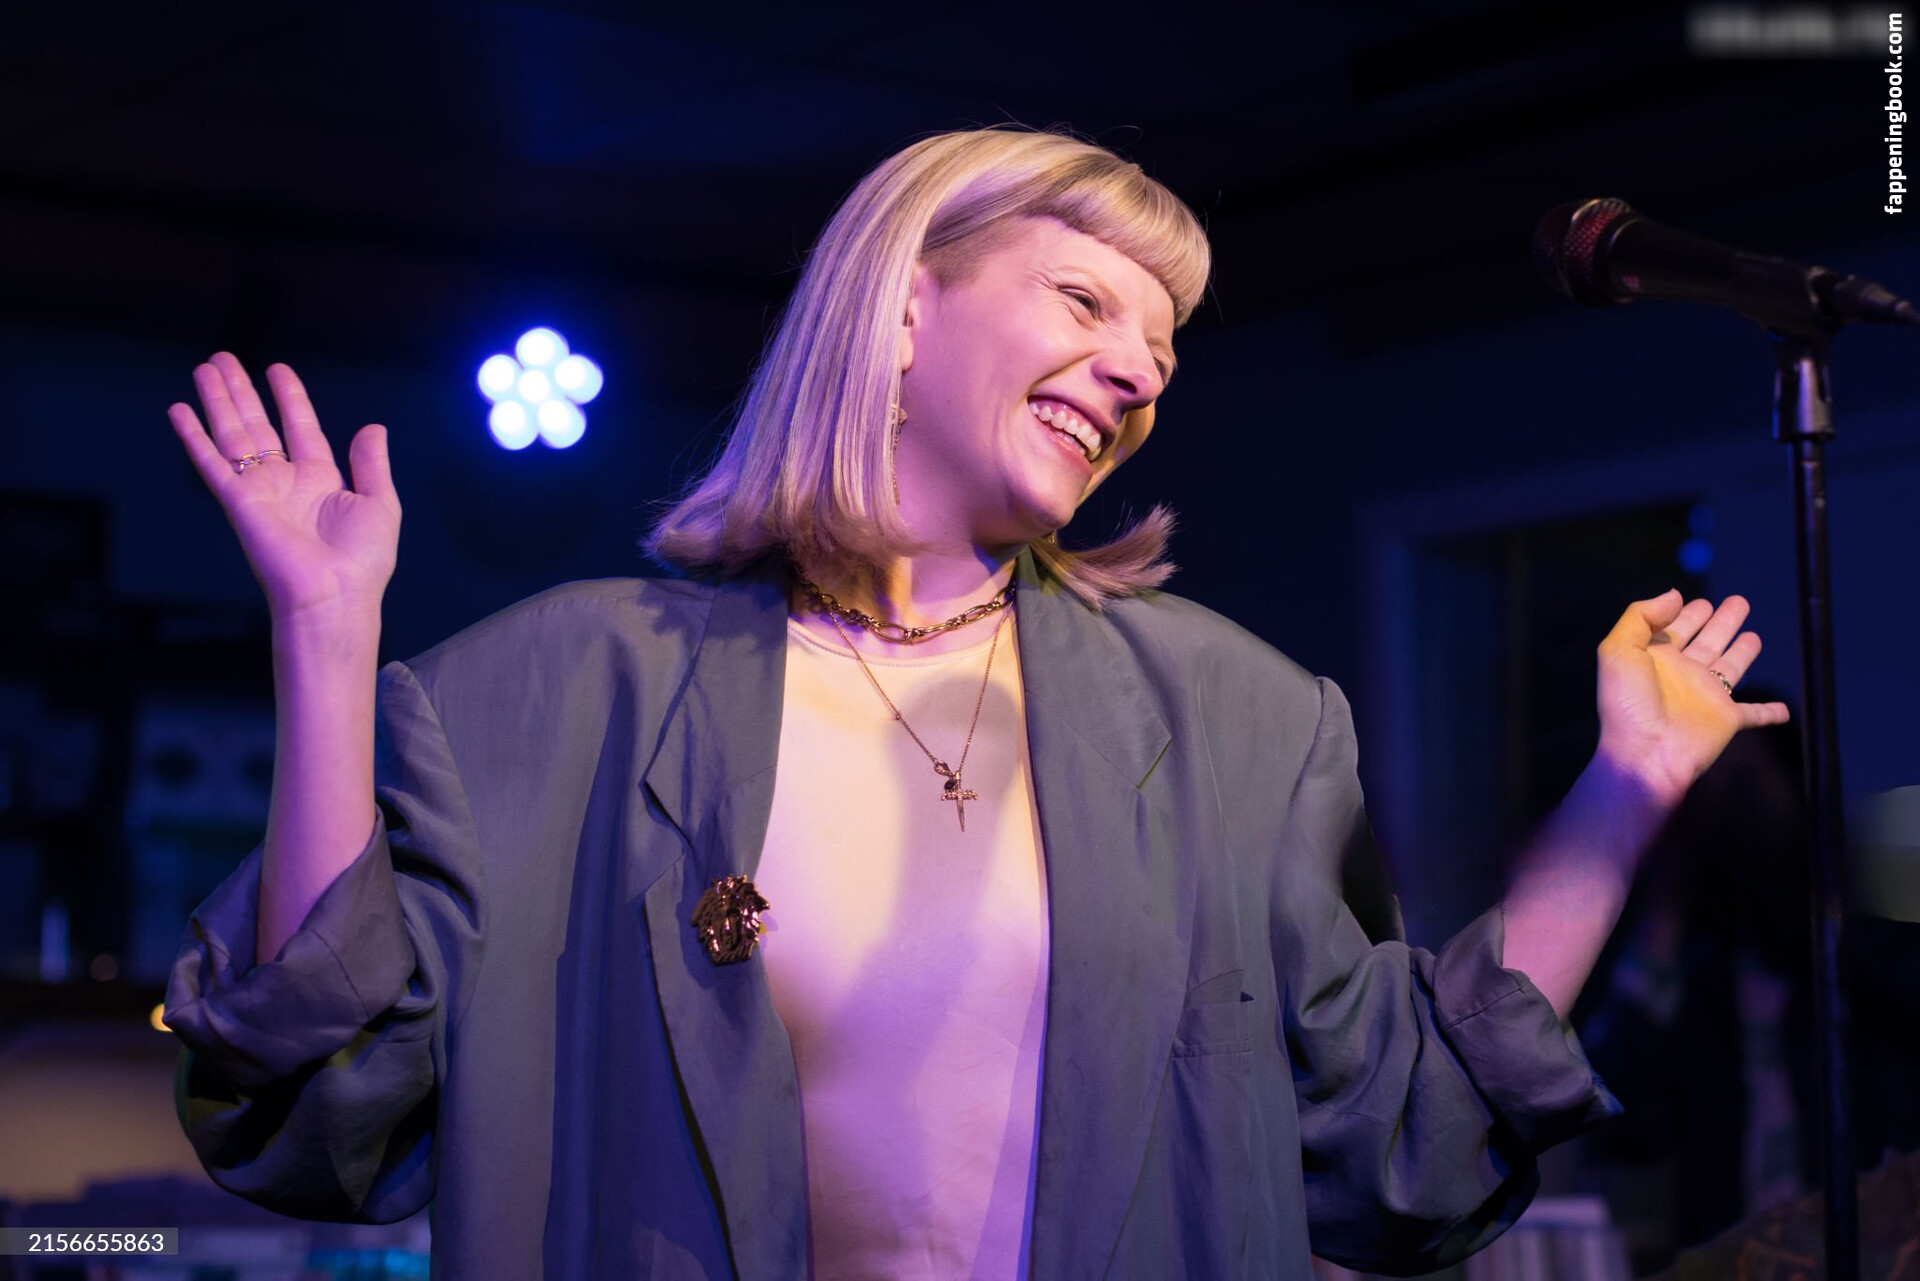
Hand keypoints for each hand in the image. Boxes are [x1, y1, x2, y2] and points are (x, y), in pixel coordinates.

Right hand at [169, 353, 399, 623]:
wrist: (333, 595)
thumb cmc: (362, 561)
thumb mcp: (379, 504)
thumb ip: (371, 464)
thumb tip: (373, 427)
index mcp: (321, 480)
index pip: (301, 428)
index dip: (289, 398)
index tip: (277, 369)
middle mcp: (286, 481)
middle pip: (258, 425)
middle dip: (241, 392)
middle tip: (223, 358)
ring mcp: (258, 490)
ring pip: (233, 435)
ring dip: (218, 401)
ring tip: (205, 368)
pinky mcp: (237, 502)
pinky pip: (211, 463)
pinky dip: (194, 437)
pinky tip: (179, 411)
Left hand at [1595, 590, 1790, 806]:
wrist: (1645, 753)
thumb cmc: (1628, 703)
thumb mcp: (1618, 650)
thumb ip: (1640, 617)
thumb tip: (1674, 595)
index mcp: (1655, 659)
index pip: (1674, 629)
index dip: (1686, 614)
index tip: (1698, 602)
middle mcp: (1682, 675)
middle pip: (1707, 641)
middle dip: (1721, 622)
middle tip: (1738, 602)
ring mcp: (1706, 697)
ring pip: (1730, 668)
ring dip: (1742, 652)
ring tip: (1753, 634)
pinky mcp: (1727, 719)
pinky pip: (1753, 713)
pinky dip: (1769, 712)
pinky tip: (1783, 710)